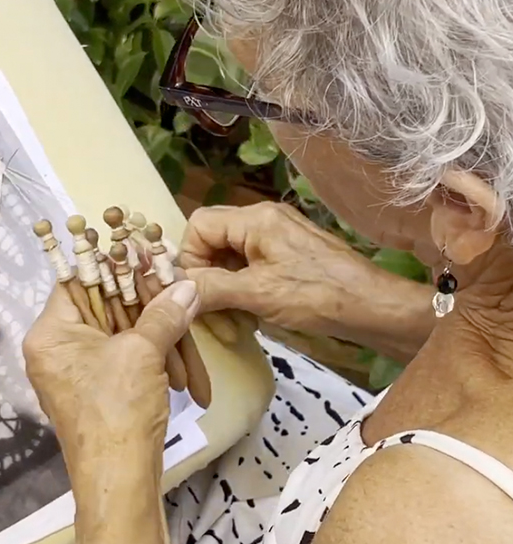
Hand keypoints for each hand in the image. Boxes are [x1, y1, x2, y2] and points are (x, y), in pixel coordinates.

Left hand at [23, 280, 199, 507]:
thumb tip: (187, 285)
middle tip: (179, 296)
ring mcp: (78, 372)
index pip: (78, 280)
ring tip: (187, 352)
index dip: (114, 266)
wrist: (119, 480)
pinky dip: (154, 364)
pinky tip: (182, 376)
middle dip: (148, 308)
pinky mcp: (100, 392)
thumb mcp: (142, 353)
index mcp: (51, 333)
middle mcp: (57, 349)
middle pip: (105, 308)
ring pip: (122, 337)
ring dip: (159, 342)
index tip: (147, 257)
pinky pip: (127, 362)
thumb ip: (164, 313)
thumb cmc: (118, 409)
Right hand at [180, 203, 432, 359]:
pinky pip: (248, 270)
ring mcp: (276, 239)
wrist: (373, 308)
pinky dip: (241, 294)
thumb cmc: (318, 296)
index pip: (199, 225)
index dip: (189, 259)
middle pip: (212, 243)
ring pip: (228, 261)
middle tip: (212, 316)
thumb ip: (211, 287)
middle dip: (206, 281)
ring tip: (233, 324)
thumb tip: (170, 287)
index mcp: (256, 219)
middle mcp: (263, 221)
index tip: (197, 293)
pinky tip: (249, 319)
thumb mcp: (258, 294)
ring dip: (223, 293)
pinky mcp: (286, 258)